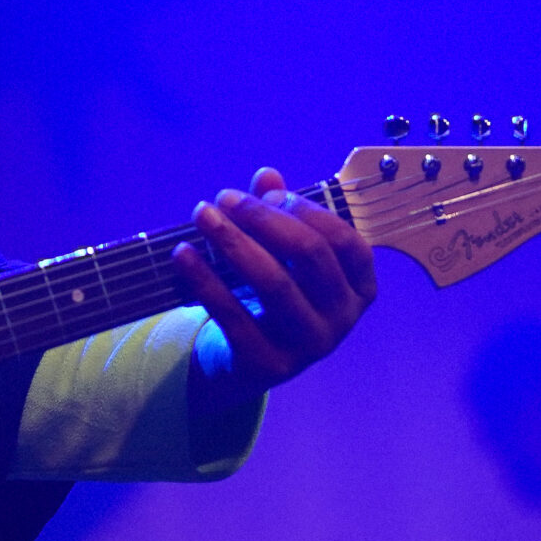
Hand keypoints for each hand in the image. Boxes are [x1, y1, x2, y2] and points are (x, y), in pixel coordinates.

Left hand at [176, 166, 377, 411]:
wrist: (245, 362)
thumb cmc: (270, 296)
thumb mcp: (279, 254)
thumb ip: (277, 214)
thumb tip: (266, 175)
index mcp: (358, 287)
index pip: (344, 240)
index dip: (306, 210)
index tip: (268, 195)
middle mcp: (343, 318)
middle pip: (309, 256)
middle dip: (263, 219)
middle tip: (223, 198)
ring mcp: (311, 347)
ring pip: (274, 284)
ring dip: (233, 242)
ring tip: (201, 214)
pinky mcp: (271, 366)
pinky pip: (236, 317)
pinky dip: (205, 281)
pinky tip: (182, 254)